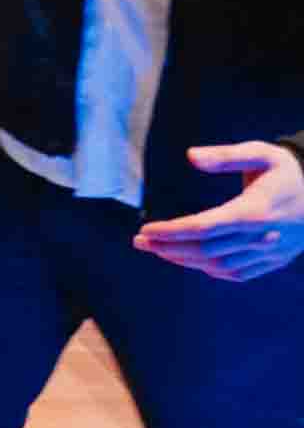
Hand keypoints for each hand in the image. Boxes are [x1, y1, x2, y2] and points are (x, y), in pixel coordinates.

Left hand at [134, 144, 303, 281]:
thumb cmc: (287, 170)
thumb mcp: (261, 153)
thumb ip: (225, 155)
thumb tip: (191, 156)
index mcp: (254, 211)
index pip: (204, 227)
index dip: (173, 232)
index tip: (146, 230)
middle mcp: (261, 237)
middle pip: (206, 250)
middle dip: (169, 247)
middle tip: (140, 242)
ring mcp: (269, 252)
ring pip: (220, 265)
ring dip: (185, 260)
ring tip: (158, 250)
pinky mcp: (275, 260)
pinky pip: (239, 273)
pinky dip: (212, 271)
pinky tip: (192, 261)